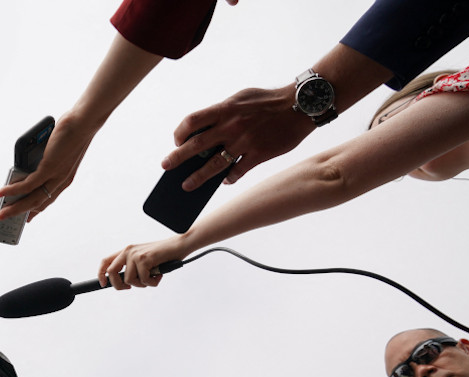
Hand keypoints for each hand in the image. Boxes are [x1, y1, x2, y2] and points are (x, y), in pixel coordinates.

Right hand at [0, 115, 96, 222]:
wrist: (83, 122)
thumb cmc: (71, 133)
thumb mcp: (56, 152)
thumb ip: (43, 161)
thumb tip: (26, 167)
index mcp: (64, 179)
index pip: (47, 200)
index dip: (35, 210)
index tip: (25, 218)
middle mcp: (61, 181)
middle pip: (39, 204)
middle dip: (21, 213)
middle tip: (7, 218)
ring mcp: (56, 176)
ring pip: (33, 199)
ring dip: (15, 208)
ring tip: (2, 212)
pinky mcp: (50, 168)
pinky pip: (29, 184)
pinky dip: (14, 190)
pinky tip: (3, 193)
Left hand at [97, 236, 188, 288]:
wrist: (179, 245)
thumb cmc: (163, 256)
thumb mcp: (143, 260)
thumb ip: (132, 268)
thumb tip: (123, 283)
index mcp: (126, 251)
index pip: (106, 261)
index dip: (101, 274)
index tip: (103, 284)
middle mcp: (128, 251)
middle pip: (112, 272)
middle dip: (119, 285)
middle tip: (130, 288)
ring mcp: (136, 255)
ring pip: (129, 280)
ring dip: (142, 284)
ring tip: (153, 277)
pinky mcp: (145, 259)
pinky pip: (143, 280)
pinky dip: (152, 282)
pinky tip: (158, 276)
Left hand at [162, 85, 314, 189]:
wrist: (302, 104)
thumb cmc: (268, 101)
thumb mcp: (241, 98)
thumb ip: (222, 113)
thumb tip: (203, 134)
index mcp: (225, 109)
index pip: (192, 121)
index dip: (180, 133)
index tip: (177, 141)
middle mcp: (231, 126)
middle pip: (196, 146)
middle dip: (177, 158)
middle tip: (166, 166)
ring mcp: (245, 142)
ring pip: (214, 165)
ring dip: (197, 177)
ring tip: (186, 185)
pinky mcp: (259, 154)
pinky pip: (237, 172)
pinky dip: (228, 179)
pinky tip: (223, 181)